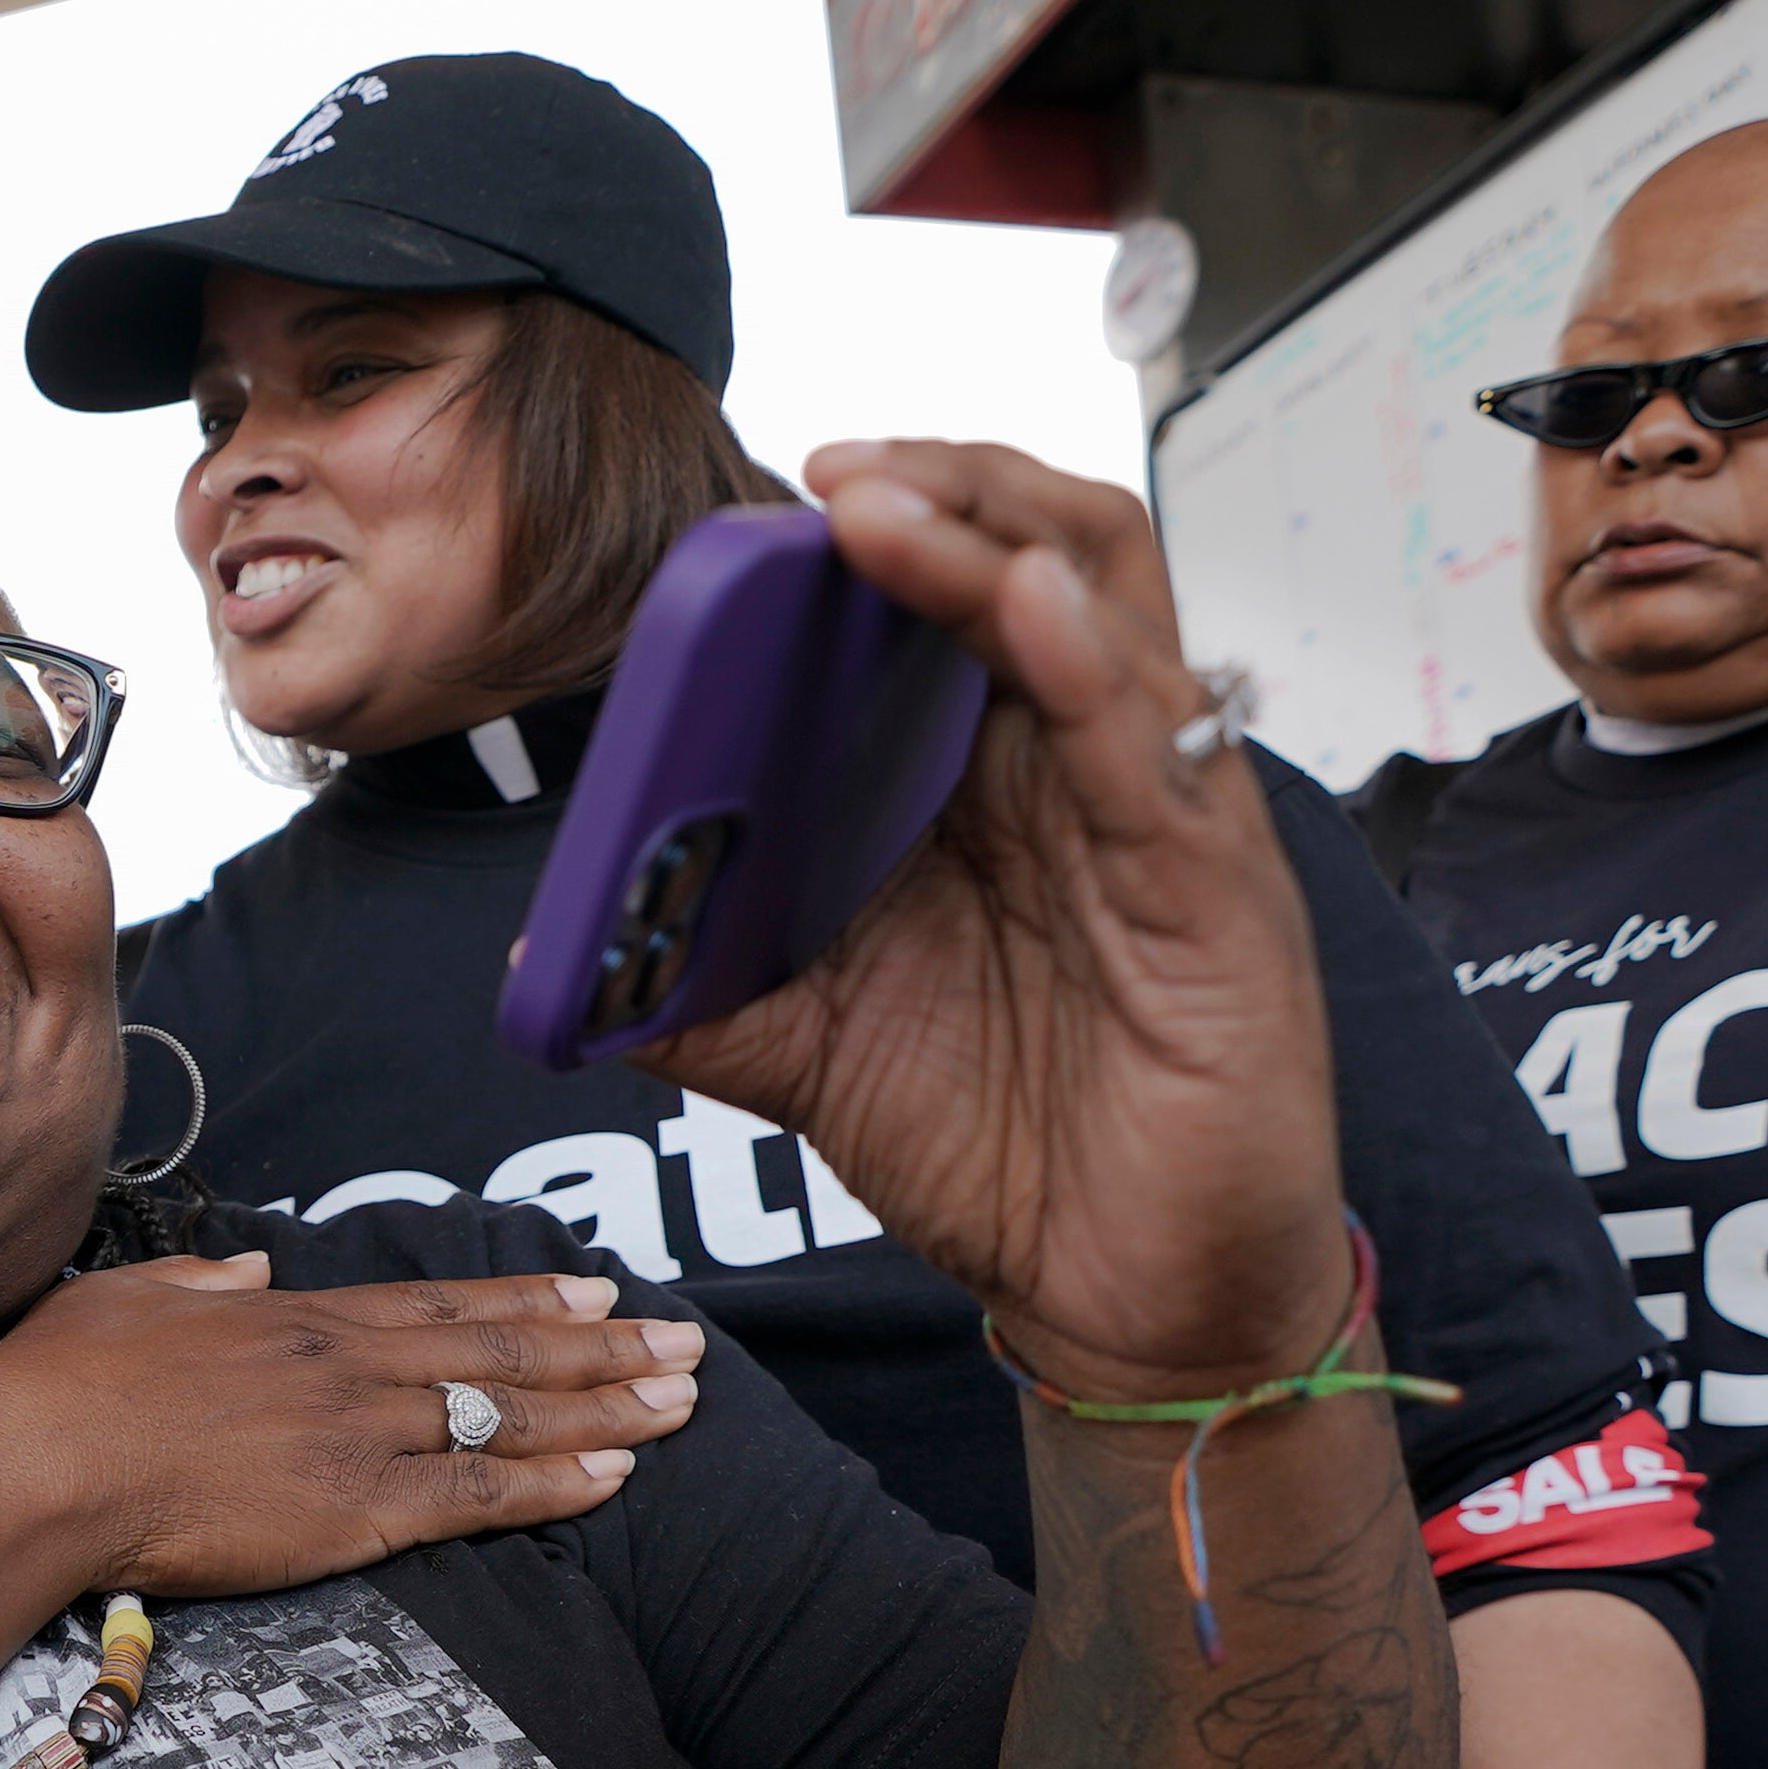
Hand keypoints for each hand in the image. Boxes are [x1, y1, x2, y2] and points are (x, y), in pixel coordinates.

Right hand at [0, 1254, 704, 1596]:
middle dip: (603, 1345)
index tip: (595, 1286)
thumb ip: (197, 1289)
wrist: (36, 1459)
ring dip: (608, 1409)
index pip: (437, 1304)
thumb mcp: (126, 1304)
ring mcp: (357, 1436)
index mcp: (293, 1320)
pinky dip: (556, 1484)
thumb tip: (246, 1273)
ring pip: (511, 1416)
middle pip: (501, 1352)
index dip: (526, 1298)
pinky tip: (618, 1477)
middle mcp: (345, 1367)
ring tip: (684, 1401)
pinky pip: (480, 1493)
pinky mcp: (354, 1510)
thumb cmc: (56, 1386)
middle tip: (684, 1338)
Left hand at [648, 441, 1351, 1400]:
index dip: (874, 528)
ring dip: (988, 541)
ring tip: (882, 508)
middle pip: (1037, 553)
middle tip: (825, 471)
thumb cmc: (1003, 1144)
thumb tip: (553, 956)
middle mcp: (1078, 769)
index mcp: (988, 782)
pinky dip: (1083, 665)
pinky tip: (1019, 610)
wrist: (1123, 1297)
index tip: (764, 507)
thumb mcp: (812, 1053)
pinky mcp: (1214, 892)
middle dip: (936, 487)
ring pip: (1102, 610)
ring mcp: (1155, 816)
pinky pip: (1154, 749)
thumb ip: (698, 989)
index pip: (949, 594)